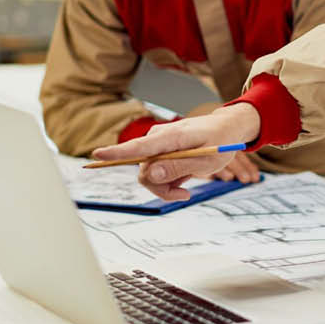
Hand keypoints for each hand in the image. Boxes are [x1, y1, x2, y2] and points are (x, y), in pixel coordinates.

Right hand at [92, 103, 260, 200]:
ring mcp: (157, 145)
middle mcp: (158, 139)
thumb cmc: (220, 141)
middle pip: (145, 171)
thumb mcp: (207, 159)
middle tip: (185, 194)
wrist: (227, 129)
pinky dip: (168, 183)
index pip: (140, 146)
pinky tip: (184, 182)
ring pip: (149, 176)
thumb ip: (178, 167)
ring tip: (187, 189)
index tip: (97, 154)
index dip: (118, 153)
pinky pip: (155, 174)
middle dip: (161, 188)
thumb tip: (150, 175)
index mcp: (171, 137)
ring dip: (166, 187)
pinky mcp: (159, 152)